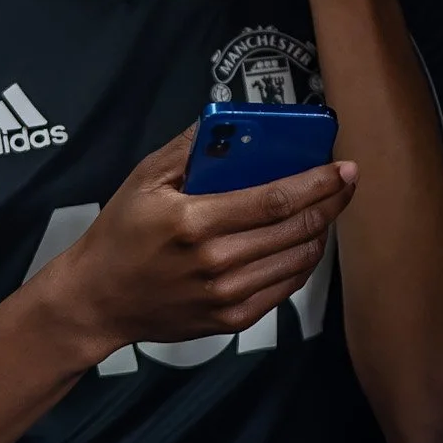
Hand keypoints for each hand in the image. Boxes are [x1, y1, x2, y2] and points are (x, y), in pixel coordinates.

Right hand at [38, 123, 358, 360]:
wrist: (97, 300)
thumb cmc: (119, 234)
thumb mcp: (145, 179)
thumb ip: (190, 147)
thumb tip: (231, 122)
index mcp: (195, 222)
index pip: (275, 200)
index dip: (318, 183)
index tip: (343, 167)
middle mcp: (216, 262)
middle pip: (296, 229)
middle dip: (331, 203)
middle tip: (346, 182)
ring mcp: (226, 296)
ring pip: (298, 261)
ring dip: (320, 231)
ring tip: (324, 209)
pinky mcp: (232, 319)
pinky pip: (285, 288)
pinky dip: (302, 262)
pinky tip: (302, 241)